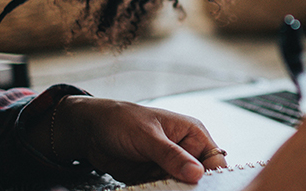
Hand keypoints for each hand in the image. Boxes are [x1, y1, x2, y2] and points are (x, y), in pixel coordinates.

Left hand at [52, 96, 226, 183]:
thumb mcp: (148, 137)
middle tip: (170, 186)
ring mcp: (170, 166)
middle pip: (198, 179)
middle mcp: (185, 151)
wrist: (91, 131)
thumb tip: (197, 174)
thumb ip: (172, 156)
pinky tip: (146, 185)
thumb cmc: (122, 121)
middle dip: (187, 187)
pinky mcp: (155, 178)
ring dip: (170, 190)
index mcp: (192, 133)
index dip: (212, 177)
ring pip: (181, 188)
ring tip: (152, 179)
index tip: (198, 188)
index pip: (214, 161)